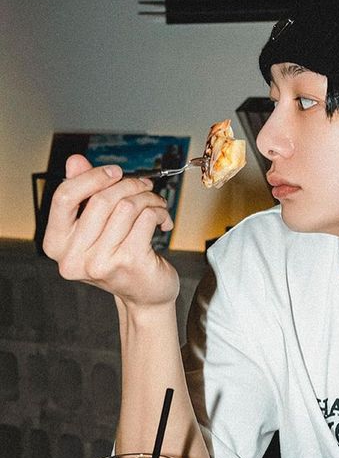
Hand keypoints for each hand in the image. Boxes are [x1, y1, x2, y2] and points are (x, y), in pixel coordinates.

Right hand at [43, 154, 179, 307]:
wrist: (145, 296)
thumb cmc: (119, 260)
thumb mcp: (95, 229)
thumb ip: (82, 194)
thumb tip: (74, 161)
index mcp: (57, 245)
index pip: (63, 197)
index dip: (91, 177)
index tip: (114, 172)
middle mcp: (73, 257)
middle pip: (100, 199)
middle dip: (128, 185)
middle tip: (144, 186)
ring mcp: (101, 262)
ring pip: (126, 206)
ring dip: (147, 198)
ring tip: (156, 203)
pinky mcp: (129, 262)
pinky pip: (145, 218)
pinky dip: (158, 212)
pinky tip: (162, 220)